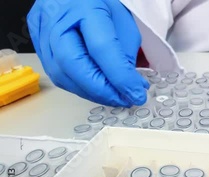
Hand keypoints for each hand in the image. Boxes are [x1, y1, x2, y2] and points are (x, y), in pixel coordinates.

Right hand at [28, 0, 147, 106]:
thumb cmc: (100, 3)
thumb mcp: (122, 21)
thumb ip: (124, 53)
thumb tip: (129, 85)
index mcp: (83, 6)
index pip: (102, 48)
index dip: (120, 77)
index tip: (136, 94)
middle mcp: (56, 18)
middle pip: (73, 64)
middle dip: (102, 90)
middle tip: (124, 100)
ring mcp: (41, 29)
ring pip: (61, 74)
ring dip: (91, 93)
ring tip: (113, 97)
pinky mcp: (36, 41)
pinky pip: (54, 73)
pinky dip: (78, 86)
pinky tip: (95, 89)